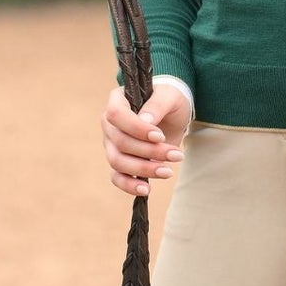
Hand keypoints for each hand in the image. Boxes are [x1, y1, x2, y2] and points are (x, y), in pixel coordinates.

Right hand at [101, 82, 191, 196]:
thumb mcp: (169, 96)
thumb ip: (157, 105)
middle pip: (120, 142)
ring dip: (144, 169)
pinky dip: (130, 185)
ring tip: (168, 171)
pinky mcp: (119, 161)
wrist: (172, 114)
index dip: (136, 128)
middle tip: (176, 155)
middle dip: (149, 151)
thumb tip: (145, 120)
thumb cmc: (169, 99)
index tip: (160, 136)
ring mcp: (112, 144)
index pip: (116, 114)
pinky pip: (117, 177)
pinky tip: (146, 190)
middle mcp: (110, 123)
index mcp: (117, 100)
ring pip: (118, 161)